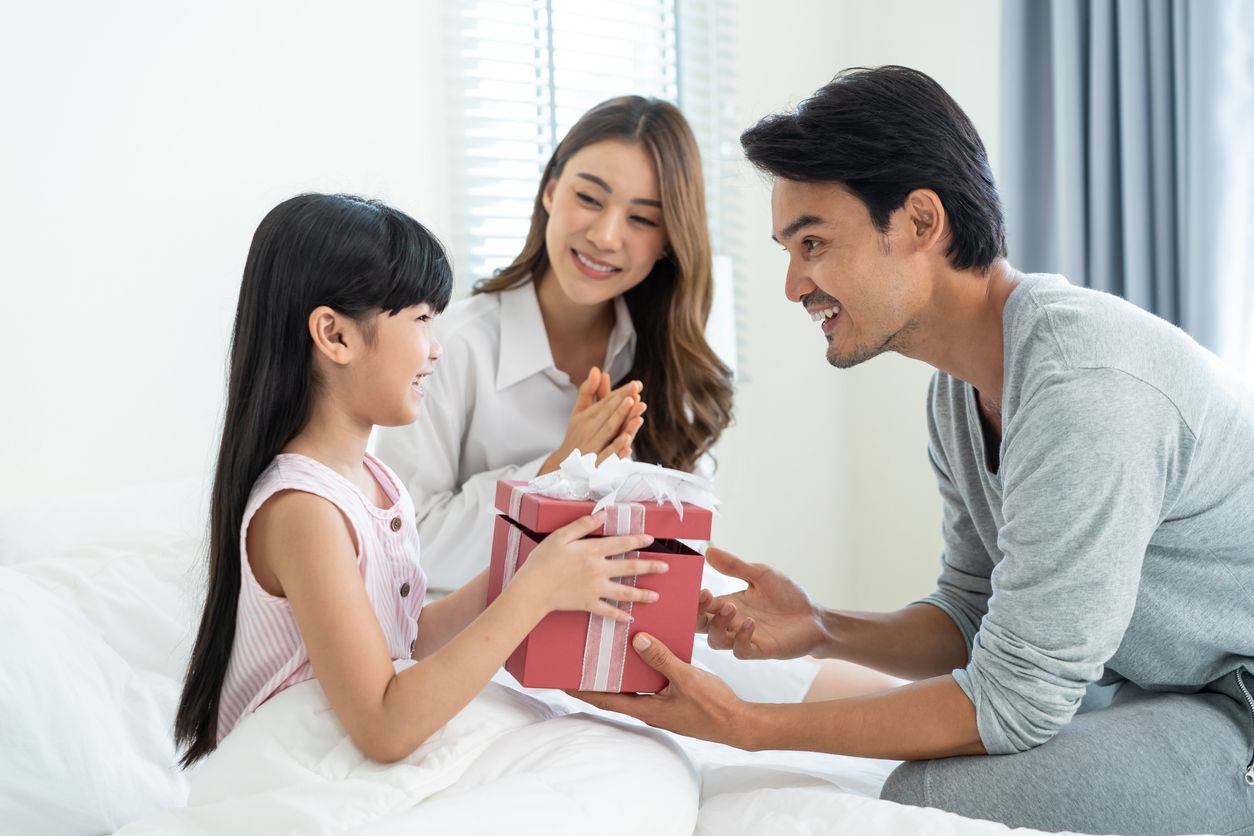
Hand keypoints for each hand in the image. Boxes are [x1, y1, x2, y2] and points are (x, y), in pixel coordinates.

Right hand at [514, 512, 666, 622]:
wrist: (532, 589)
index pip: (621, 543)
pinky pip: (608, 611)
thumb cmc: (543, 560)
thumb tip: (602, 515)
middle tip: (666, 567)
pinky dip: (620, 615)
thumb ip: (582, 525)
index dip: (637, 540)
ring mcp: (595, 589)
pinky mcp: (588, 604)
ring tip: (656, 596)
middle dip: (650, 567)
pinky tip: (630, 618)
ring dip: (642, 594)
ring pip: (625, 592)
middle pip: (630, 568)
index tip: (651, 539)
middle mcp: (599, 570)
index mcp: (592, 550)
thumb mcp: (560, 536)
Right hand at [539, 367, 646, 474]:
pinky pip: (607, 456)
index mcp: (587, 417)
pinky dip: (616, 450)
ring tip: (633, 407)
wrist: (565, 465)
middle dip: (623, 402)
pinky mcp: (596, 463)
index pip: (606, 403)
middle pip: (609, 415)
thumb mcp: (579, 412)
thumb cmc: (576, 434)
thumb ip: (588, 391)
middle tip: (635, 388)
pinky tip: (627, 443)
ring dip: (622, 421)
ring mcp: (593, 447)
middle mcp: (590, 431)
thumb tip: (596, 369)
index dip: (621, 393)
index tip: (635, 383)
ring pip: (609, 433)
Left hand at [569, 632, 749, 747]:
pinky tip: (641, 654)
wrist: (738, 724)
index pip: (605, 699)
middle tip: (578, 661)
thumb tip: (637, 640)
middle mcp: (649, 708)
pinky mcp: (672, 700)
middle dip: (596, 679)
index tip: (561, 681)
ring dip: (618, 673)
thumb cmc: (713, 707)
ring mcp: (661, 705)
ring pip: (632, 687)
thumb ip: (661, 659)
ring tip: (603, 653)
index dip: (582, 690)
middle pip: (614, 693)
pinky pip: (649, 684)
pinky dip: (640, 671)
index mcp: (646, 708)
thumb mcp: (686, 678)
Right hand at [696, 547, 825, 659]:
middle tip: (706, 597)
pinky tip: (751, 623)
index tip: (699, 587)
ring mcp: (745, 638)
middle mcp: (733, 623)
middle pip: (701, 626)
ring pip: (716, 641)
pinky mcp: (761, 650)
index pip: (702, 605)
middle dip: (697, 614)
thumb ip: (735, 566)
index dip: (694, 599)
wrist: (814, 616)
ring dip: (718, 625)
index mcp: (729, 604)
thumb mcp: (760, 575)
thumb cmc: (787, 596)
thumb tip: (709, 551)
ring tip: (732, 607)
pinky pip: (741, 651)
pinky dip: (741, 638)